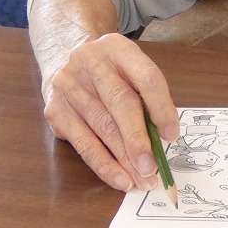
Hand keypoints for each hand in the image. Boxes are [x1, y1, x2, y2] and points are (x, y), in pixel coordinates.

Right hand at [41, 33, 178, 191]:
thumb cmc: (109, 71)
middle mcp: (90, 62)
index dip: (161, 108)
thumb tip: (164, 137)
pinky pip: (83, 143)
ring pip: (102, 127)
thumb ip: (147, 96)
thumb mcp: (130, 69)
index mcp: (117, 48)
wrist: (63, 57)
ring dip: (124, 158)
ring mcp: (68, 85)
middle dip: (139, 140)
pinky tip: (119, 178)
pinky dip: (104, 164)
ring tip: (141, 178)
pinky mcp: (55, 110)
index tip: (171, 135)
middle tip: (153, 168)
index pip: (146, 77)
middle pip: (121, 103)